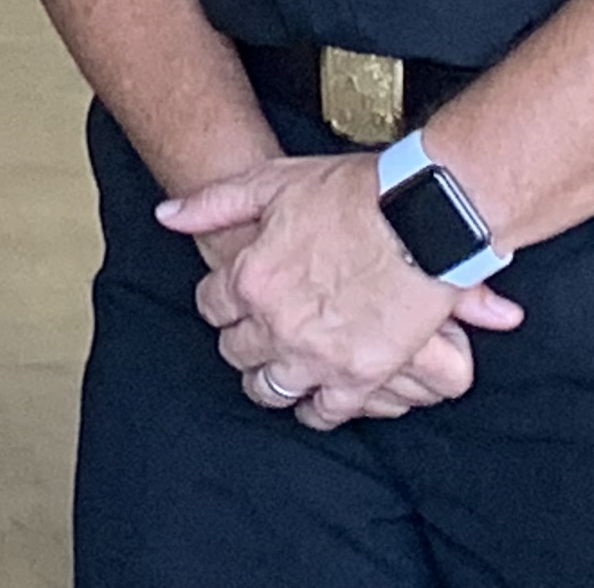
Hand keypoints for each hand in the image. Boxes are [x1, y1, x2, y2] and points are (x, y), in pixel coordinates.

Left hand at [160, 153, 523, 427]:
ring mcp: (317, 354)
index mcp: (249, 278)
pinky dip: (315, 408)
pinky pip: (325, 410)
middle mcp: (275, 323)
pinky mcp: (361, 375)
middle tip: (254, 336)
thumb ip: (213, 204)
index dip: (221, 303)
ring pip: (273, 388)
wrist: (426, 215)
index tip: (233, 301)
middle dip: (241, 342)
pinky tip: (315, 400)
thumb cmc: (351, 193)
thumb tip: (166, 215)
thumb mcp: (271, 182)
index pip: (211, 307)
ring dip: (271, 380)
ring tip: (278, 372)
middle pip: (237, 351)